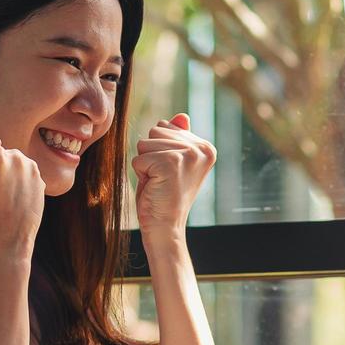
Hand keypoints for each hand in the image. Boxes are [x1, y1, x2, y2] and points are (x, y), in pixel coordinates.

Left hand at [131, 113, 215, 235]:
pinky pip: (138, 158)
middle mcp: (201, 149)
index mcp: (206, 147)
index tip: (170, 172)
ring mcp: (188, 155)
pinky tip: (155, 187)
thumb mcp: (172, 162)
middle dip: (151, 155)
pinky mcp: (170, 162)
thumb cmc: (165, 195)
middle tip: (163, 178)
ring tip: (159, 182)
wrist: (166, 227)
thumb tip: (182, 116)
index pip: (165, 127)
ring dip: (146, 164)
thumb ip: (177, 138)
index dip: (159, 150)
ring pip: (144, 143)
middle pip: (155, 131)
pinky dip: (140, 173)